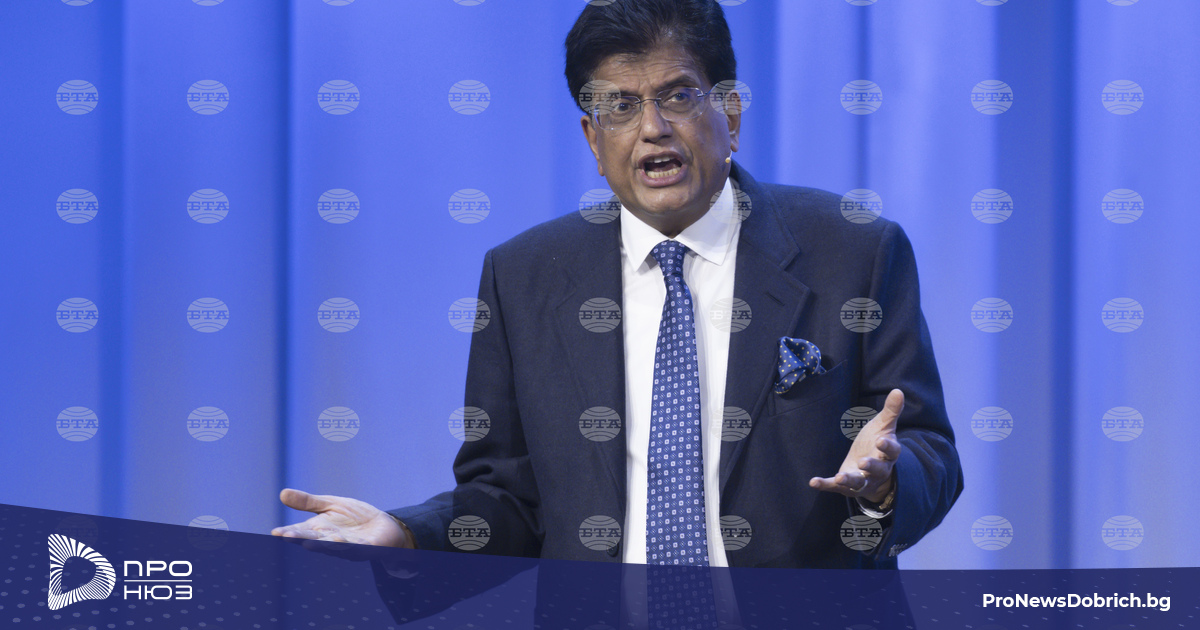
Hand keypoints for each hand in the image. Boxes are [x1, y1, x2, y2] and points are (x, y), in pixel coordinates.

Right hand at [271, 488, 413, 558]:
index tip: (276, 533)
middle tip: (287, 537)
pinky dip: (351, 545)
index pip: (301, 532)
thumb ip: (308, 502)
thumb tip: (282, 493)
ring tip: (310, 542)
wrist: (382, 525)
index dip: (289, 533)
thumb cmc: (354, 517)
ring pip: (335, 547)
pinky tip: (341, 540)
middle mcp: (332, 541)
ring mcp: (350, 547)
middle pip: (315, 541)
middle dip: (302, 539)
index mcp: (320, 531)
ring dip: (323, 545)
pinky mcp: (368, 548)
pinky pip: (359, 548)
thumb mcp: (330, 505)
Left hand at [809, 389, 902, 503]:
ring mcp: (862, 480)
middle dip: (871, 466)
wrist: (872, 472)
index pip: (891, 451)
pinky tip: (813, 482)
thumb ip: (890, 411)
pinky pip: (836, 487)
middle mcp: (878, 470)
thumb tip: (898, 390)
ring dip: (850, 480)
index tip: (881, 440)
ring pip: (858, 482)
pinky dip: (825, 485)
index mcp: (888, 454)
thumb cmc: (877, 444)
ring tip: (841, 477)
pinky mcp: (847, 487)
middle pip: (877, 470)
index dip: (887, 446)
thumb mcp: (883, 427)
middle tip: (863, 462)